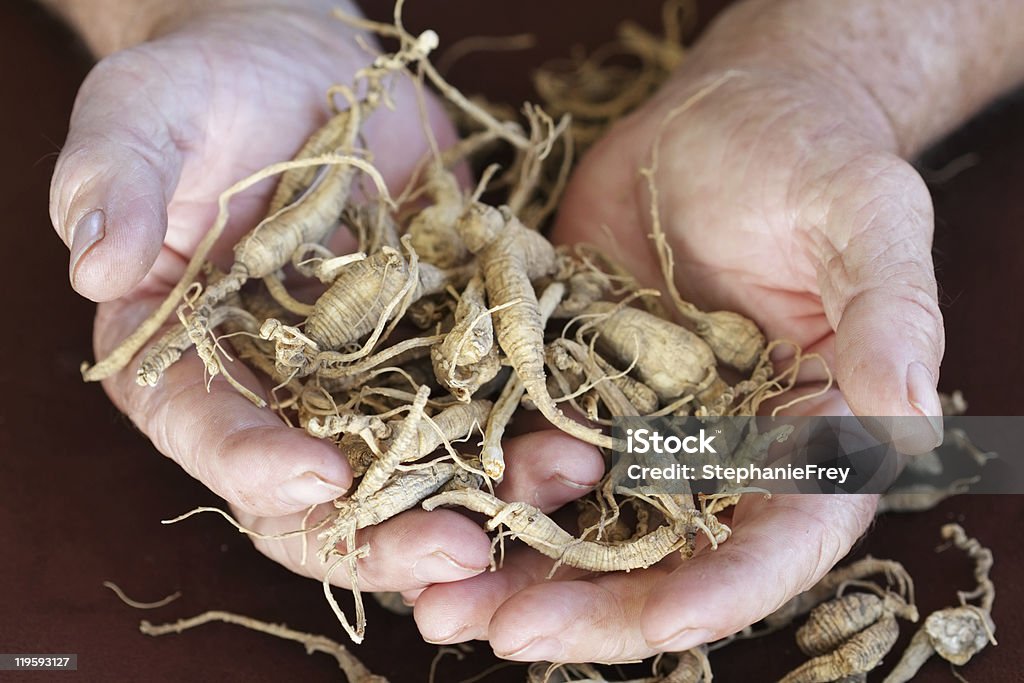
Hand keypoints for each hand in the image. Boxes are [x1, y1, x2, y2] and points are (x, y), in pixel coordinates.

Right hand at [48, 0, 502, 602]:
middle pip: (324, 495)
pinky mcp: (442, 341)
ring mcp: (369, 376)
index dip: (255, 467)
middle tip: (459, 553)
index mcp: (186, 360)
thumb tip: (93, 260)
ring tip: (553, 487)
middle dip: (388, 531)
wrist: (301, 70)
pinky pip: (485, 401)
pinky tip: (586, 435)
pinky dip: (532, 425)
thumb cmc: (203, 91)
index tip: (315, 476)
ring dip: (484, 497)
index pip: (207, 434)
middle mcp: (279, 391)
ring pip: (419, 469)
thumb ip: (111, 177)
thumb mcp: (142, 113)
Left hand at [407, 0, 966, 661]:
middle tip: (494, 629)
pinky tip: (421, 499)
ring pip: (577, 517)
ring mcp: (637, 422)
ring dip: (509, 562)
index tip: (648, 627)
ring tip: (427, 592)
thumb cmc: (813, 157)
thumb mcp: (866, 220)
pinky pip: (522, 441)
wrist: (721, 119)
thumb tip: (910, 431)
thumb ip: (890, 321)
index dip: (714, 594)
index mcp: (809, 441)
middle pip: (658, 557)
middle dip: (582, 604)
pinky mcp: (571, 379)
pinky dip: (477, 477)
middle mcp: (719, 453)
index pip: (773, 545)